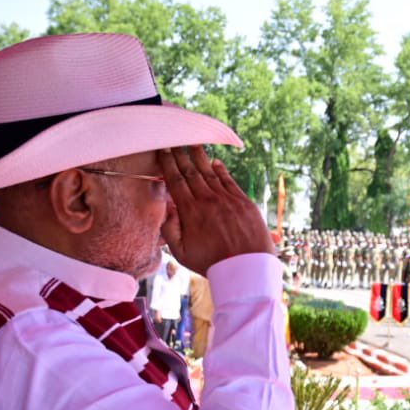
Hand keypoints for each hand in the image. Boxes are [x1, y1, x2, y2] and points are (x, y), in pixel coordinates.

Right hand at [158, 146, 275, 275]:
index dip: (167, 164)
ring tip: (192, 143)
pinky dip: (221, 170)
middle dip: (181, 155)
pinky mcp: (244, 202)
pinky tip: (215, 162)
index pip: (175, 181)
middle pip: (191, 172)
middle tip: (174, 141)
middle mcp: (208, 200)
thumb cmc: (212, 263)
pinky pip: (229, 181)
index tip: (162, 151)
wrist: (247, 268)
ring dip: (200, 157)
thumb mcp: (182, 252)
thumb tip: (166, 208)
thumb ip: (170, 229)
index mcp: (190, 211)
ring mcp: (227, 199)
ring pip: (210, 173)